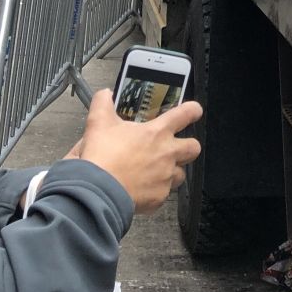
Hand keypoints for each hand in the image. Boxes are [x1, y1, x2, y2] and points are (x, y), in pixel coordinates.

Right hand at [74, 89, 202, 214]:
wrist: (97, 191)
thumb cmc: (101, 157)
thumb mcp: (98, 123)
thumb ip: (103, 104)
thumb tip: (105, 94)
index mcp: (157, 132)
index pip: (185, 114)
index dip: (193, 111)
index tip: (193, 111)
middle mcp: (167, 154)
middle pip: (194, 147)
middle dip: (188, 146)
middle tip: (174, 147)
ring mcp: (165, 177)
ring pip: (181, 174)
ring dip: (171, 172)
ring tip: (154, 171)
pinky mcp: (159, 197)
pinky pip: (164, 194)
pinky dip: (155, 192)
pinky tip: (141, 189)